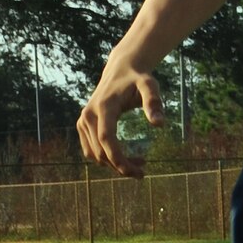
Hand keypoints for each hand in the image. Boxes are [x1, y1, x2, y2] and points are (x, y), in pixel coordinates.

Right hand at [77, 59, 165, 177]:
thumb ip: (154, 102)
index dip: (119, 159)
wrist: (120, 70)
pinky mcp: (82, 125)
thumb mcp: (150, 86)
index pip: (106, 138)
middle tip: (143, 172)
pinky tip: (126, 157)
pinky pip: (90, 150)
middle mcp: (88, 115)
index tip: (137, 172)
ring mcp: (82, 121)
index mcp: (104, 107)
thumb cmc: (138, 78)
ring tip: (139, 163)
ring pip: (94, 154)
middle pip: (100, 151)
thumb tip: (159, 124)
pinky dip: (106, 158)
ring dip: (114, 164)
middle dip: (121, 166)